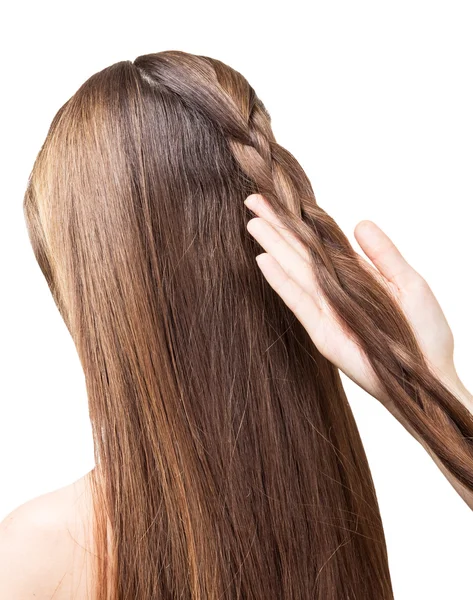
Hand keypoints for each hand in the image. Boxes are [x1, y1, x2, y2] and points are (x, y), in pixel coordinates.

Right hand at [244, 193, 460, 405]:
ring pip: (295, 271)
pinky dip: (280, 281)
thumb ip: (384, 255)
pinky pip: (299, 301)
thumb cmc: (425, 333)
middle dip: (277, 227)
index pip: (319, 243)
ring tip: (252, 223)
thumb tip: (360, 223)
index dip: (300, 221)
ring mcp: (326, 311)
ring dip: (273, 247)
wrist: (428, 376)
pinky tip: (263, 260)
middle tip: (252, 200)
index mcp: (353, 276)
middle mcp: (334, 290)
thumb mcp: (410, 283)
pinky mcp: (323, 332)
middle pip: (300, 252)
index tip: (279, 198)